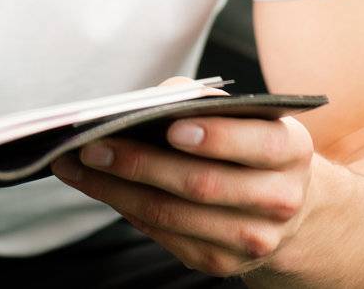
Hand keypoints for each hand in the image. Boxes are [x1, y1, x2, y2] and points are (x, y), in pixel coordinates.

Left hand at [51, 109, 314, 277]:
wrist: (283, 204)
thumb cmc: (244, 143)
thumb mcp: (238, 115)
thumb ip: (197, 101)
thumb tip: (145, 103)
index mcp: (289, 150)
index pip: (259, 144)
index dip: (216, 138)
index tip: (171, 127)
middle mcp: (279, 198)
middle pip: (201, 185)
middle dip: (139, 163)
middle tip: (91, 145)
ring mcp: (253, 238)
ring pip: (172, 215)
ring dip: (114, 190)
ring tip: (74, 165)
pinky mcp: (222, 262)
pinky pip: (163, 236)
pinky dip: (123, 208)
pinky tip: (96, 186)